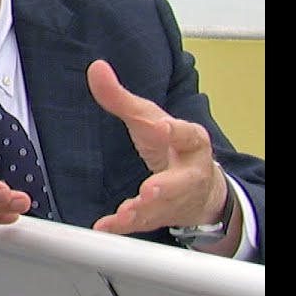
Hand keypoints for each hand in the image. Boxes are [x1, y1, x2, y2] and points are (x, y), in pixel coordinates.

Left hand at [85, 59, 228, 235]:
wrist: (199, 186)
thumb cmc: (170, 145)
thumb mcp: (148, 118)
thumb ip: (120, 98)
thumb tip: (96, 68)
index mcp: (190, 140)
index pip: (185, 134)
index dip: (174, 131)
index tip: (161, 127)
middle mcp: (188, 172)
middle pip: (182, 180)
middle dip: (165, 186)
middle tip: (149, 189)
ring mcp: (176, 198)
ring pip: (162, 207)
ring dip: (143, 211)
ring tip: (126, 213)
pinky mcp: (161, 216)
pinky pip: (143, 223)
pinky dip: (124, 226)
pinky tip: (106, 226)